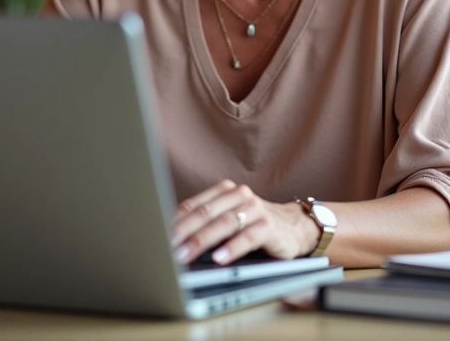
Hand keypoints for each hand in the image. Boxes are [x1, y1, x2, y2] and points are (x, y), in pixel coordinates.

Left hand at [172, 179, 319, 265]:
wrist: (293, 227)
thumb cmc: (253, 225)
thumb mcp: (228, 221)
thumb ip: (205, 224)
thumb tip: (171, 240)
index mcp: (224, 191)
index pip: (193, 204)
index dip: (174, 221)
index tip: (156, 236)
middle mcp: (239, 195)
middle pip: (205, 212)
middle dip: (183, 231)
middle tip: (166, 247)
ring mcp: (255, 208)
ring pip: (224, 223)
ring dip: (202, 240)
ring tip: (185, 254)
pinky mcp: (269, 225)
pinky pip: (248, 236)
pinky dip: (232, 248)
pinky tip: (219, 258)